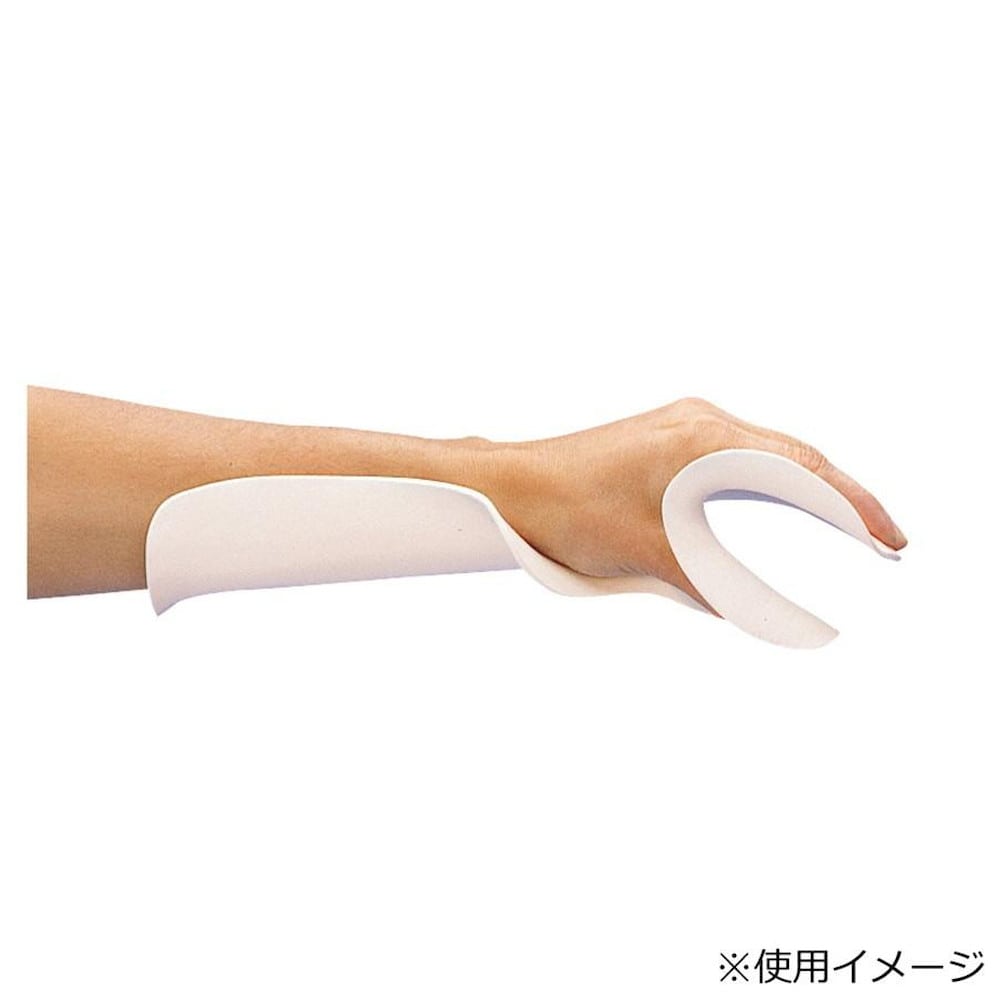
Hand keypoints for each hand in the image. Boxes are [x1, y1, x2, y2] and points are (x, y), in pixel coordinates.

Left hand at [480, 398, 906, 609]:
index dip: (852, 505)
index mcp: (704, 439)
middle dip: (841, 496)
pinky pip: (738, 455)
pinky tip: (781, 503)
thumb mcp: (648, 552)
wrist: (513, 483)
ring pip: (767, 453)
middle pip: (794, 455)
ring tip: (845, 523)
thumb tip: (758, 616)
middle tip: (882, 539)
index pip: (801, 470)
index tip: (888, 539)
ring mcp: (684, 425)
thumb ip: (711, 582)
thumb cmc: (568, 508)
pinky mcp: (668, 438)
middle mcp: (701, 421)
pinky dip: (770, 482)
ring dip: (806, 487)